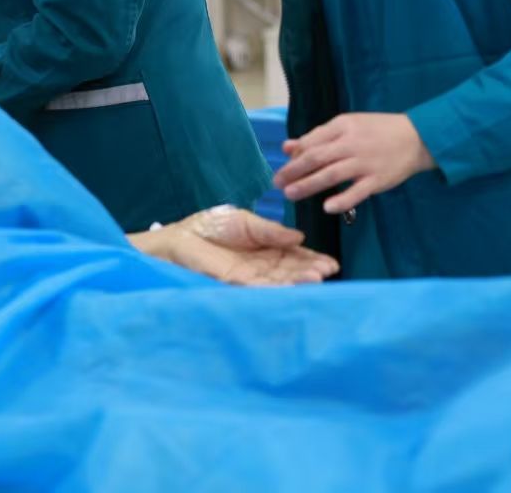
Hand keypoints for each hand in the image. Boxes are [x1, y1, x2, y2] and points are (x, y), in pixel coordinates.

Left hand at [130, 207, 338, 286]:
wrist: (179, 238)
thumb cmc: (210, 227)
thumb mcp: (245, 222)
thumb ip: (270, 230)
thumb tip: (299, 236)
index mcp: (266, 249)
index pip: (295, 256)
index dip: (312, 260)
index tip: (331, 263)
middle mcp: (261, 267)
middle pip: (291, 271)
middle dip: (311, 271)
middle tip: (328, 271)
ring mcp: (250, 278)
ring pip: (280, 282)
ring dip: (299, 281)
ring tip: (317, 279)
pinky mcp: (235, 284)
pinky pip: (260, 288)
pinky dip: (277, 288)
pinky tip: (292, 286)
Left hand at [274, 113, 434, 215]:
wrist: (417, 137)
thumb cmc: (378, 130)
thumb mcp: (347, 125)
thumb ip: (317, 137)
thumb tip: (287, 147)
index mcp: (342, 126)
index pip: (311, 142)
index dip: (294, 157)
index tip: (282, 170)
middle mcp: (351, 143)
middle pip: (316, 158)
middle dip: (293, 171)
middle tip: (277, 184)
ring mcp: (365, 162)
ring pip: (331, 174)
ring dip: (308, 185)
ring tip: (291, 194)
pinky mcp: (378, 180)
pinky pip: (357, 192)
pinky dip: (342, 200)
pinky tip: (327, 207)